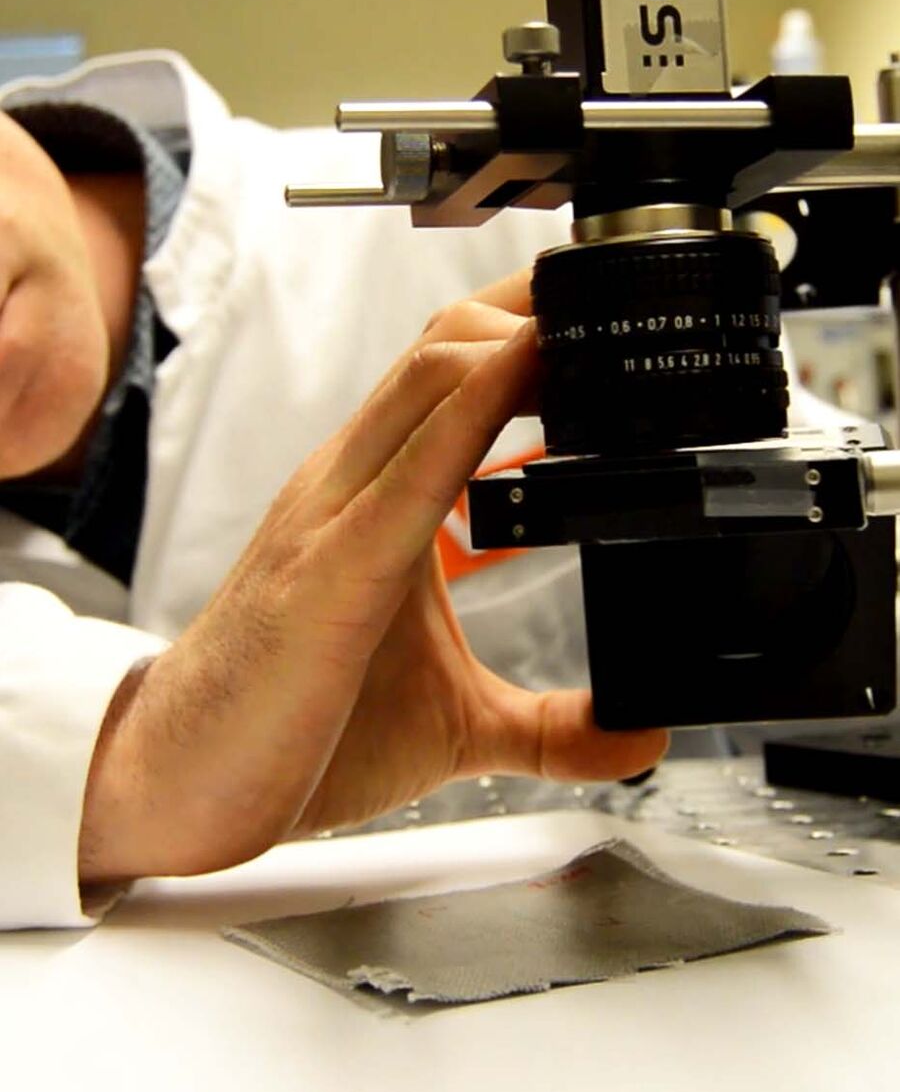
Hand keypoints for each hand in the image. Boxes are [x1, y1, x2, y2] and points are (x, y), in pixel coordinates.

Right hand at [80, 271, 666, 881]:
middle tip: (626, 310)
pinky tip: (530, 369)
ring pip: (431, 376)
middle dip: (540, 306)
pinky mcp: (332, 570)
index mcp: (375, 498)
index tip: (613, 318)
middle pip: (448, 343)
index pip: (453, 371)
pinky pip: (413, 465)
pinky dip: (477, 406)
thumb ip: (547, 727)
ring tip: (601, 329)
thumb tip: (638, 740)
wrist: (181, 785)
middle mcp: (352, 483)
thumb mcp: (453, 724)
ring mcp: (336, 514)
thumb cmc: (295, 733)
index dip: (533, 325)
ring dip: (518, 340)